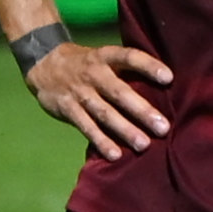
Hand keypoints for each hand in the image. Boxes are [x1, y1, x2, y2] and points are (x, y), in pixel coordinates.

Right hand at [26, 36, 174, 159]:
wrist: (43, 63)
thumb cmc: (87, 64)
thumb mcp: (104, 58)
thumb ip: (127, 71)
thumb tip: (166, 88)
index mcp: (105, 57)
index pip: (129, 57)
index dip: (148, 66)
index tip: (169, 78)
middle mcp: (93, 74)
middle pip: (120, 92)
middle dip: (142, 111)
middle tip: (163, 127)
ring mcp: (79, 93)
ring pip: (104, 113)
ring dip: (124, 130)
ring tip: (144, 145)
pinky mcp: (68, 109)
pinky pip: (86, 127)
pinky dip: (100, 141)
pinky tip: (115, 154)